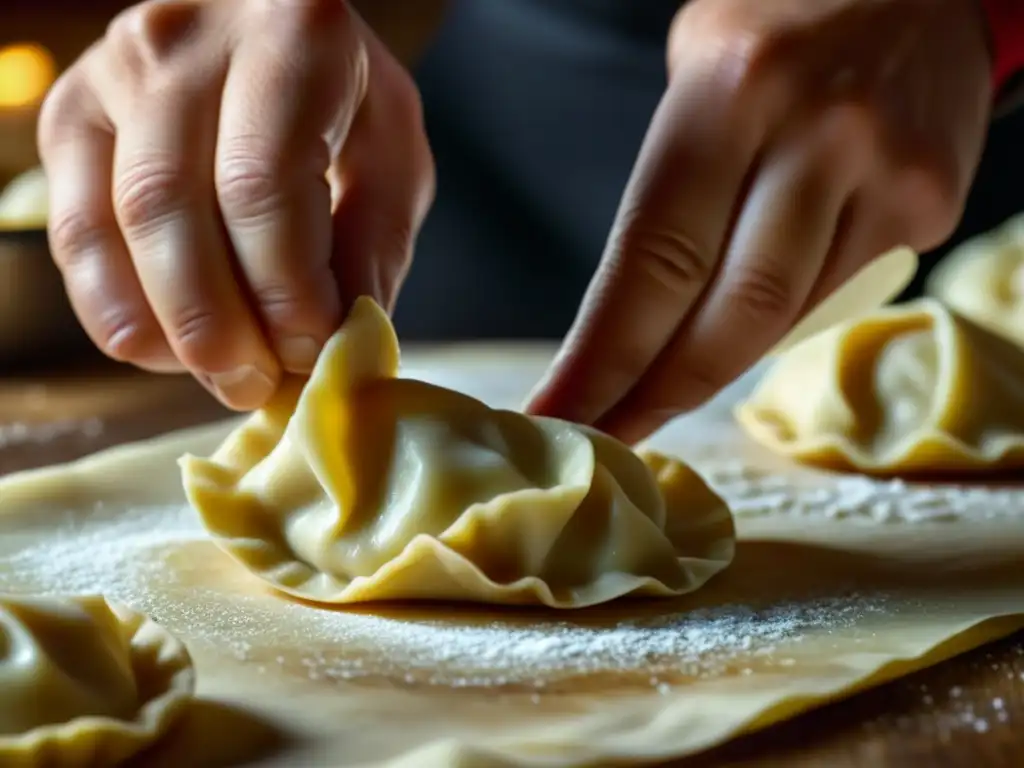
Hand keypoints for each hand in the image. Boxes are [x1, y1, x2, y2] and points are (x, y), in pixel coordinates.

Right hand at [38, 0, 433, 409]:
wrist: (274, 31)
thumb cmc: (346, 98)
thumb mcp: (393, 156)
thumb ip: (373, 243)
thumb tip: (340, 342)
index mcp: (286, 34)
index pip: (261, 185)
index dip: (283, 289)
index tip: (310, 351)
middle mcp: (181, 40)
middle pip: (171, 208)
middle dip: (217, 324)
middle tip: (258, 383)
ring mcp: (113, 74)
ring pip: (111, 225)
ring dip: (165, 328)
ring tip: (222, 374)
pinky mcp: (71, 116)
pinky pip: (74, 233)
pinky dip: (115, 309)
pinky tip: (166, 348)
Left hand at [526, 0, 992, 443]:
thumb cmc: (786, 23)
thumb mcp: (703, 63)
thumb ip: (672, 177)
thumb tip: (632, 301)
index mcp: (730, 91)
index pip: (650, 260)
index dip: (602, 358)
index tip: (558, 414)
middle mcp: (812, 134)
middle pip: (721, 315)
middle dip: (651, 395)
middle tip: (601, 441)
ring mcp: (882, 174)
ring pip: (780, 320)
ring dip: (707, 374)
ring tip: (652, 402)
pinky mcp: (929, 205)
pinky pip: (833, 297)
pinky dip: (774, 326)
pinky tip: (735, 333)